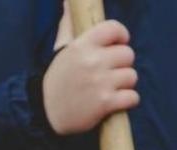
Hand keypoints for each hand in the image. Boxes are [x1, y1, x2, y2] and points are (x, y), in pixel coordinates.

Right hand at [42, 17, 138, 134]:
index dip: (121, 36)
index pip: (114, 28)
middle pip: (128, 54)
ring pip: (132, 76)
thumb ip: (69, 24)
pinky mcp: (105, 103)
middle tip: (109, 73)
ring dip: (124, 84)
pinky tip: (115, 102)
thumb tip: (68, 1)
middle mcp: (92, 61)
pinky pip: (132, 97)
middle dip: (121, 64)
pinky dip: (128, 101)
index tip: (117, 44)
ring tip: (110, 88)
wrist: (44, 113)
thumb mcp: (61, 49)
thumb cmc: (58, 79)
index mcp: (82, 45)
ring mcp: (100, 83)